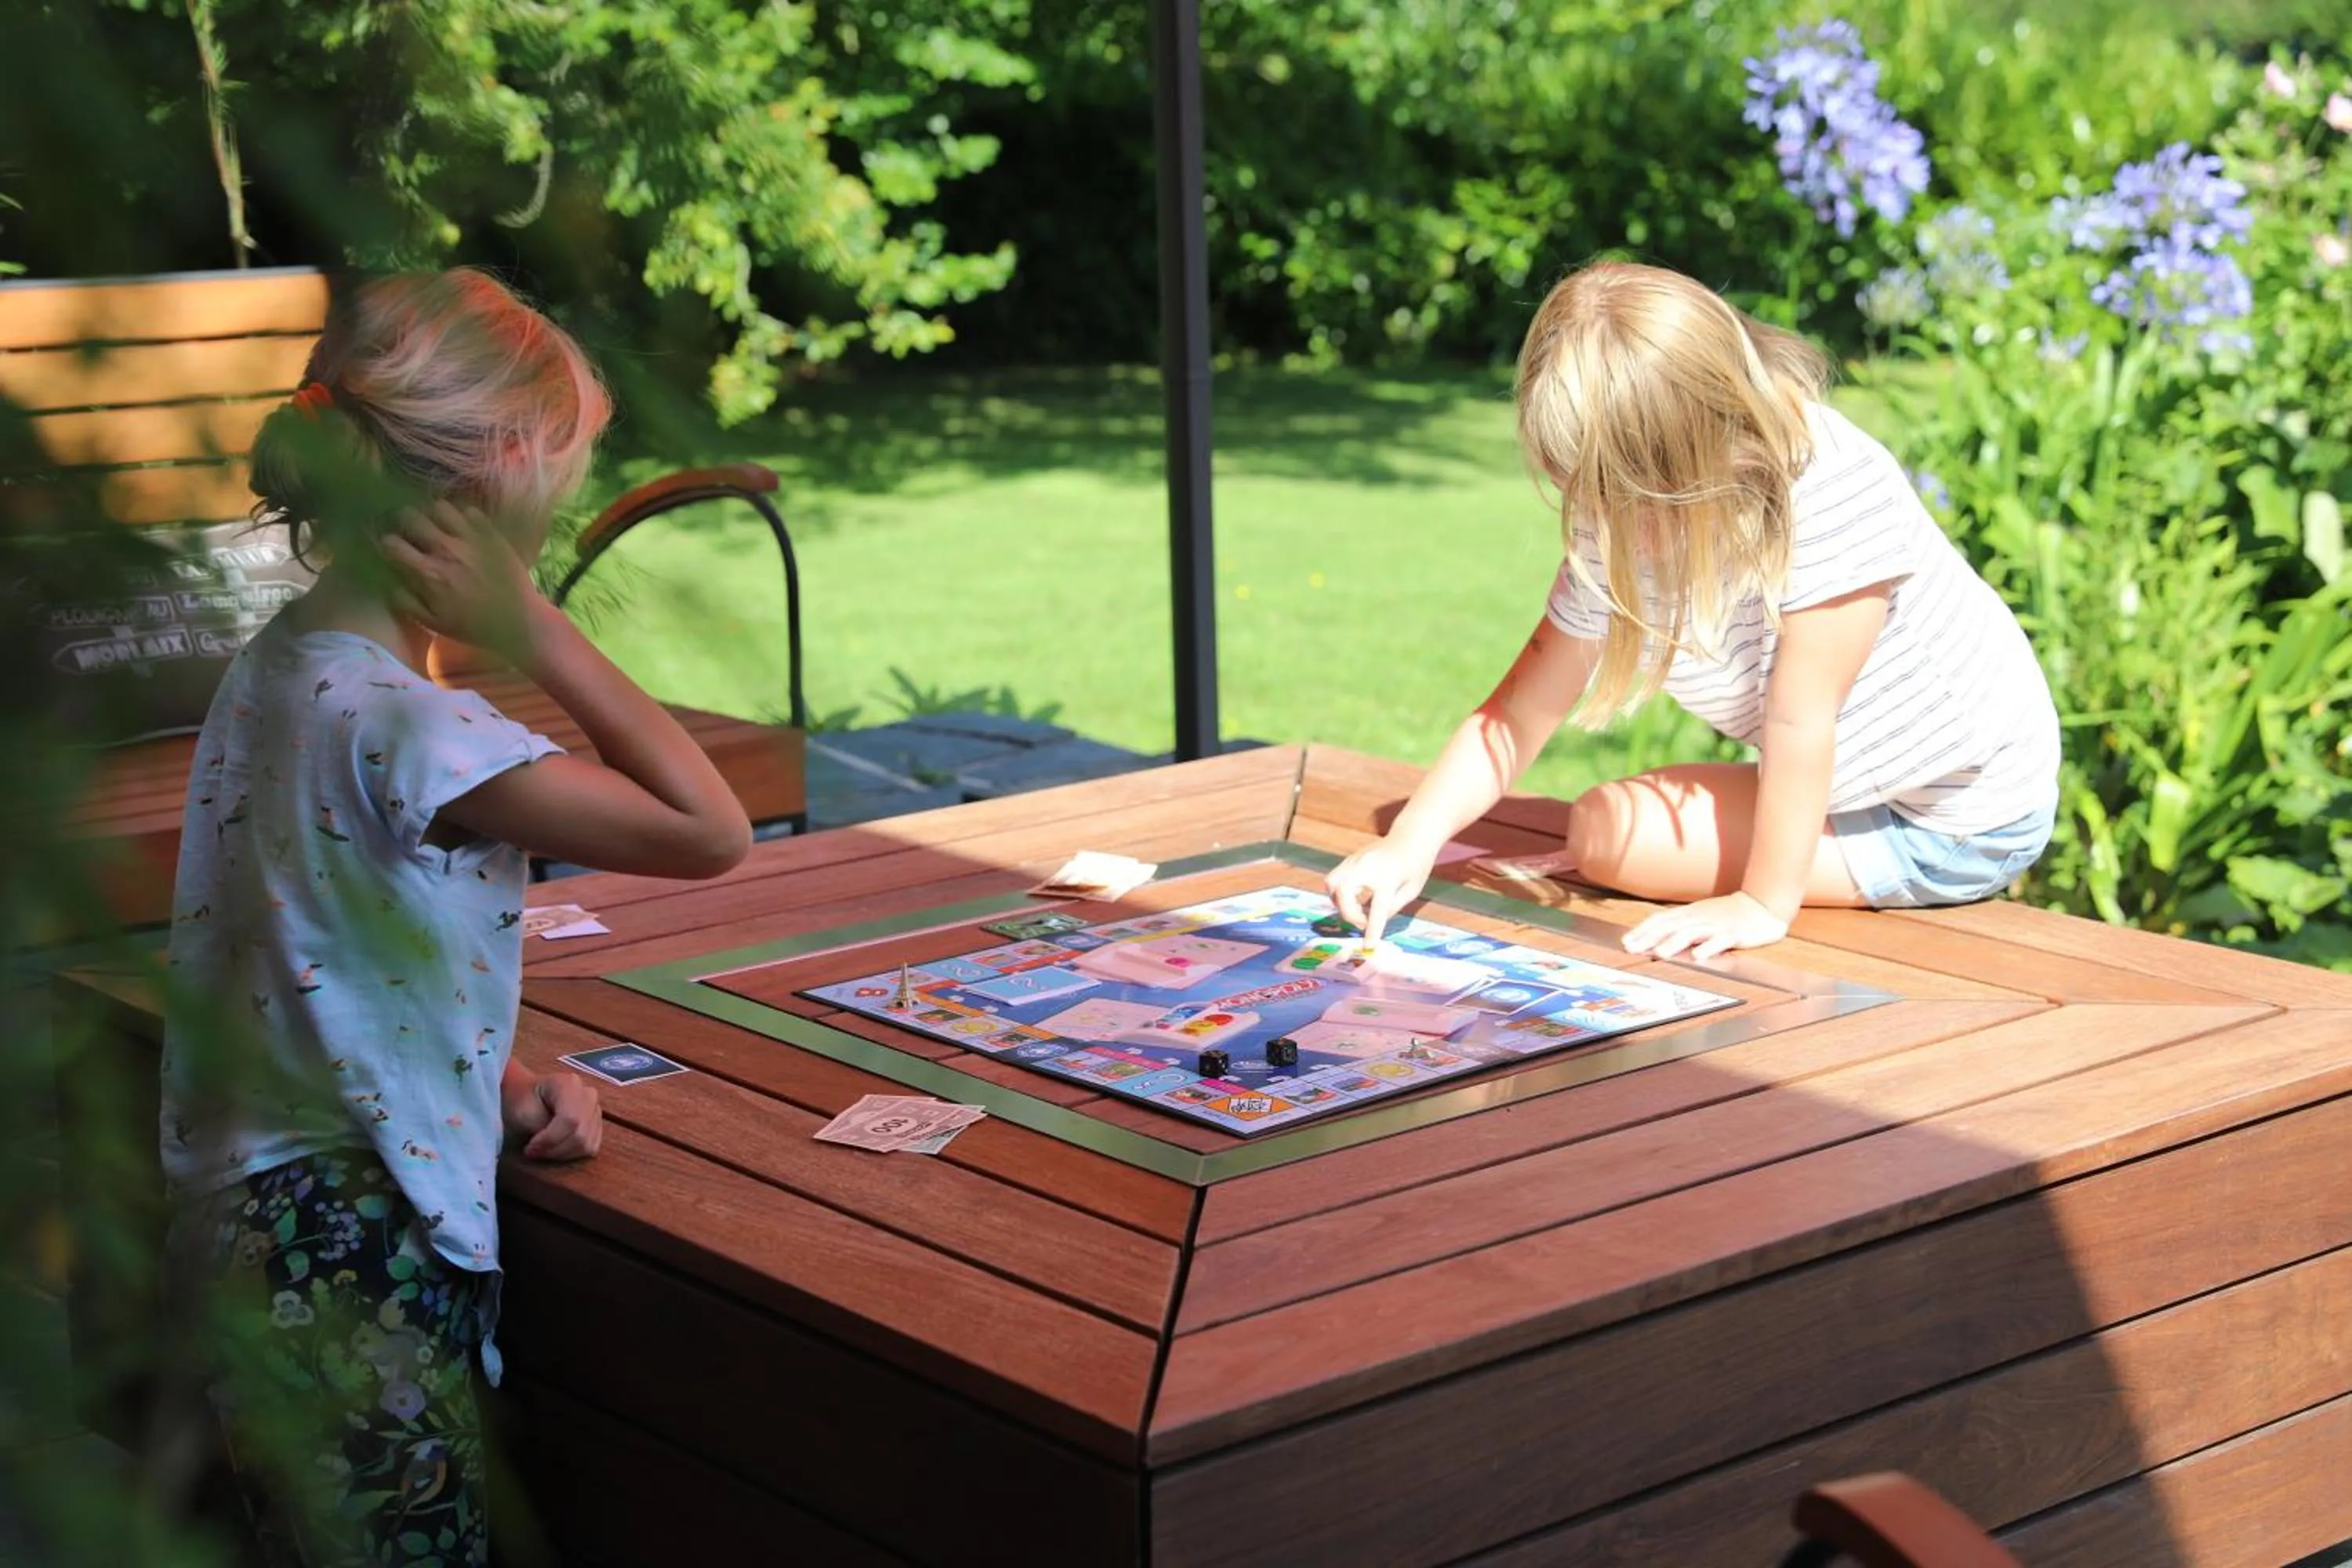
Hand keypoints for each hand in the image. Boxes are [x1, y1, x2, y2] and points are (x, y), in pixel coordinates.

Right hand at [379, 500, 546, 665]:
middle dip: (404, 521)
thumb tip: (388, 582)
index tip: (391, 547)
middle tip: (410, 530)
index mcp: (428, 572)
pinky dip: (462, 516)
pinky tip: (463, 528)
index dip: (387, 543)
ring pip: (440, 507)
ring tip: (437, 525)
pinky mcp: (491, 534)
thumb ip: (406, 601)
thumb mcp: (433, 622)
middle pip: (411, 517)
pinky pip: (470, 511)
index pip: (392, 543)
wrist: (518, 620)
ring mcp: (470, 538)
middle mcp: (445, 549)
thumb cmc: (473, 625)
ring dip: (433, 514)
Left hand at [502, 1068, 603, 1161]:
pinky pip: (590, 1148)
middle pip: (580, 1134)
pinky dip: (570, 1154)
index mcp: (569, 1084)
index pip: (570, 1119)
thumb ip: (541, 1128)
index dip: (550, 1140)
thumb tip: (553, 1146)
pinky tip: (555, 1148)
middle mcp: (588, 1095)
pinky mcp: (596, 1124)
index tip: (529, 1149)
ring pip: (586, 1144)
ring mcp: (595, 1109)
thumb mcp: (523, 1112)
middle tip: (533, 1152)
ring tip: (543, 1150)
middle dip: (554, 1149)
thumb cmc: (520, 1102)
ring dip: (561, 1154)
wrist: (525, 1096)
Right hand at [1326, 837, 1433, 942]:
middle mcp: (1367, 866)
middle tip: (1363, 921)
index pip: (1377, 908)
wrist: (1411, 836)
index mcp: (1388, 877)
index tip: (1368, 945)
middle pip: (1342, 891)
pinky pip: (1335, 879)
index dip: (1372, 929)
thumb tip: (1372, 922)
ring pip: (1332, 884)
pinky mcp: (1349, 859)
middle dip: (1348, 912)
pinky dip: (1340, 894)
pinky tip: (1355, 898)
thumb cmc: (1416, 864)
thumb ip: (1392, 907)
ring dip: (1340, 902)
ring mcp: (1355, 860)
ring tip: (1357, 909)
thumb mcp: (1412, 890)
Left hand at [1622, 891, 1788, 960]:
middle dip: (1650, 938)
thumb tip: (1653, 940)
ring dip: (1674, 943)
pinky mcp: (1734, 934)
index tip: (1625, 942)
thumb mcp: (1699, 917)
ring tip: (1659, 953)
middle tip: (1632, 948)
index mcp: (1688, 914)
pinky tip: (1699, 956)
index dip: (1642, 930)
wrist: (1760, 907)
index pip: (1660, 920)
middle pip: (1670, 927)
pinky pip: (1720, 941)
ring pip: (1691, 933)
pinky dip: (1709, 948)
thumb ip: (1678, 927)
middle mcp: (1698, 918)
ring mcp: (1715, 925)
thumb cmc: (1725, 915)